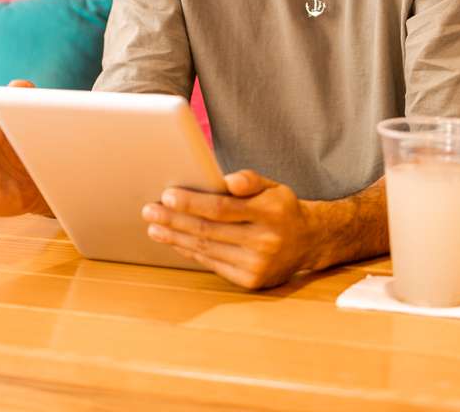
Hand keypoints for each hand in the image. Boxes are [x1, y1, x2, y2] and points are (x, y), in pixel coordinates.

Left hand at [141, 170, 323, 289]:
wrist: (309, 242)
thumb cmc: (282, 209)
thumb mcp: (274, 187)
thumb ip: (251, 179)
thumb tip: (227, 180)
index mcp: (270, 212)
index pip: (222, 208)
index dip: (192, 203)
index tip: (167, 195)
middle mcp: (264, 241)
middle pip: (209, 230)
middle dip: (174, 220)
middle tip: (149, 211)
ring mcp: (257, 264)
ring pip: (207, 249)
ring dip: (176, 237)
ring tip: (154, 227)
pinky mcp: (251, 281)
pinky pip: (212, 264)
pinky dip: (190, 252)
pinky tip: (175, 241)